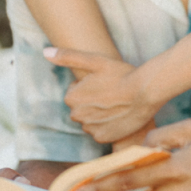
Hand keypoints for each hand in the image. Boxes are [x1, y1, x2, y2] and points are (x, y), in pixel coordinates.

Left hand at [44, 47, 159, 142]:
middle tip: (111, 94)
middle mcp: (76, 116)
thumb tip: (45, 52)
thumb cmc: (121, 74)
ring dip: (99, 114)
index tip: (103, 83)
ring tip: (116, 105)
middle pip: (81, 108)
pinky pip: (100, 132)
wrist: (145, 93)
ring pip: (90, 120)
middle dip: (92, 102)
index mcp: (71, 97)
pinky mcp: (102, 138)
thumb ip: (68, 56)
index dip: (89, 87)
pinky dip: (107, 126)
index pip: (75, 93)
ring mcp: (89, 129)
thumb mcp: (95, 60)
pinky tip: (119, 117)